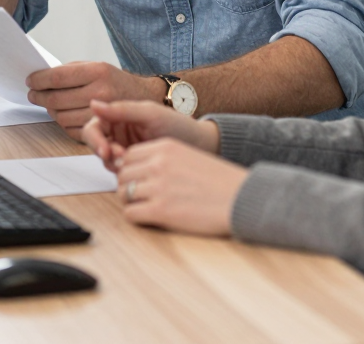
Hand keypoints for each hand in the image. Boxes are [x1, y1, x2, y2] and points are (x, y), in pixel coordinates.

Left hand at [26, 62, 165, 140]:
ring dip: (49, 109)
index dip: (39, 80)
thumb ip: (70, 70)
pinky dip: (61, 122)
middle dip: (39, 96)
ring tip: (48, 103)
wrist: (143, 97)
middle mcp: (100, 92)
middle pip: (56, 98)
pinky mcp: (100, 129)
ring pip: (60, 116)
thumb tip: (41, 77)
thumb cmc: (114, 80)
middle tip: (33, 93)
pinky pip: (70, 130)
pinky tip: (63, 113)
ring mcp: (101, 113)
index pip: (58, 77)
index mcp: (98, 71)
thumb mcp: (96, 66)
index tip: (29, 80)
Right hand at [83, 99, 219, 170]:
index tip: (106, 149)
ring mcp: (125, 148)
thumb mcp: (150, 114)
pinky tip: (136, 171)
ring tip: (131, 163)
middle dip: (104, 152)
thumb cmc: (178, 124)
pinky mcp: (134, 165)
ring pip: (105, 159)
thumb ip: (122, 109)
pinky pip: (118, 170)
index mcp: (121, 115)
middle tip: (119, 159)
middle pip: (96, 144)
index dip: (95, 138)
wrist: (200, 146)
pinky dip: (123, 172)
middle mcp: (120, 131)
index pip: (95, 125)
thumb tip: (93, 103)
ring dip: (113, 163)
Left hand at [115, 138, 247, 236]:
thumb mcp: (188, 156)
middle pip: (123, 174)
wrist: (240, 198)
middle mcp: (158, 163)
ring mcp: (158, 187)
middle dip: (128, 185)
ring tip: (145, 207)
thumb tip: (139, 170)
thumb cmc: (219, 180)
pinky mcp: (160, 210)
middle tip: (139, 195)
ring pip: (123, 193)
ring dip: (131, 202)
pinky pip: (130, 213)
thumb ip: (163, 158)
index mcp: (166, 147)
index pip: (130, 155)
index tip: (137, 179)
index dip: (131, 169)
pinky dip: (136, 217)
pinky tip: (149, 218)